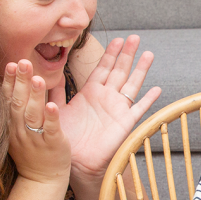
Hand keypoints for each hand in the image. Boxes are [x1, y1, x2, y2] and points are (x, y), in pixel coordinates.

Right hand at [2, 59, 70, 185]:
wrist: (41, 181)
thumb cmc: (32, 152)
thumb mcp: (19, 129)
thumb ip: (21, 107)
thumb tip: (22, 82)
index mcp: (11, 125)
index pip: (7, 100)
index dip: (9, 82)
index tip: (11, 64)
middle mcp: (20, 131)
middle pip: (18, 103)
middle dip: (21, 82)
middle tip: (23, 62)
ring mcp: (36, 139)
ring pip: (33, 115)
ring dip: (34, 96)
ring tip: (37, 78)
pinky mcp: (52, 146)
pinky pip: (50, 130)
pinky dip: (51, 117)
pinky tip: (51, 105)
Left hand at [49, 35, 160, 185]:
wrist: (76, 162)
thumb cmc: (67, 138)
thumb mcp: (58, 110)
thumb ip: (54, 93)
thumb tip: (43, 74)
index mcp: (91, 93)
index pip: (102, 68)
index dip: (110, 53)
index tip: (116, 39)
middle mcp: (106, 98)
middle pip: (119, 70)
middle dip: (127, 54)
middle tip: (134, 37)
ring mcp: (117, 109)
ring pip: (132, 84)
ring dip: (140, 69)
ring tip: (149, 54)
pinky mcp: (125, 123)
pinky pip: (139, 109)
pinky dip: (148, 100)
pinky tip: (157, 89)